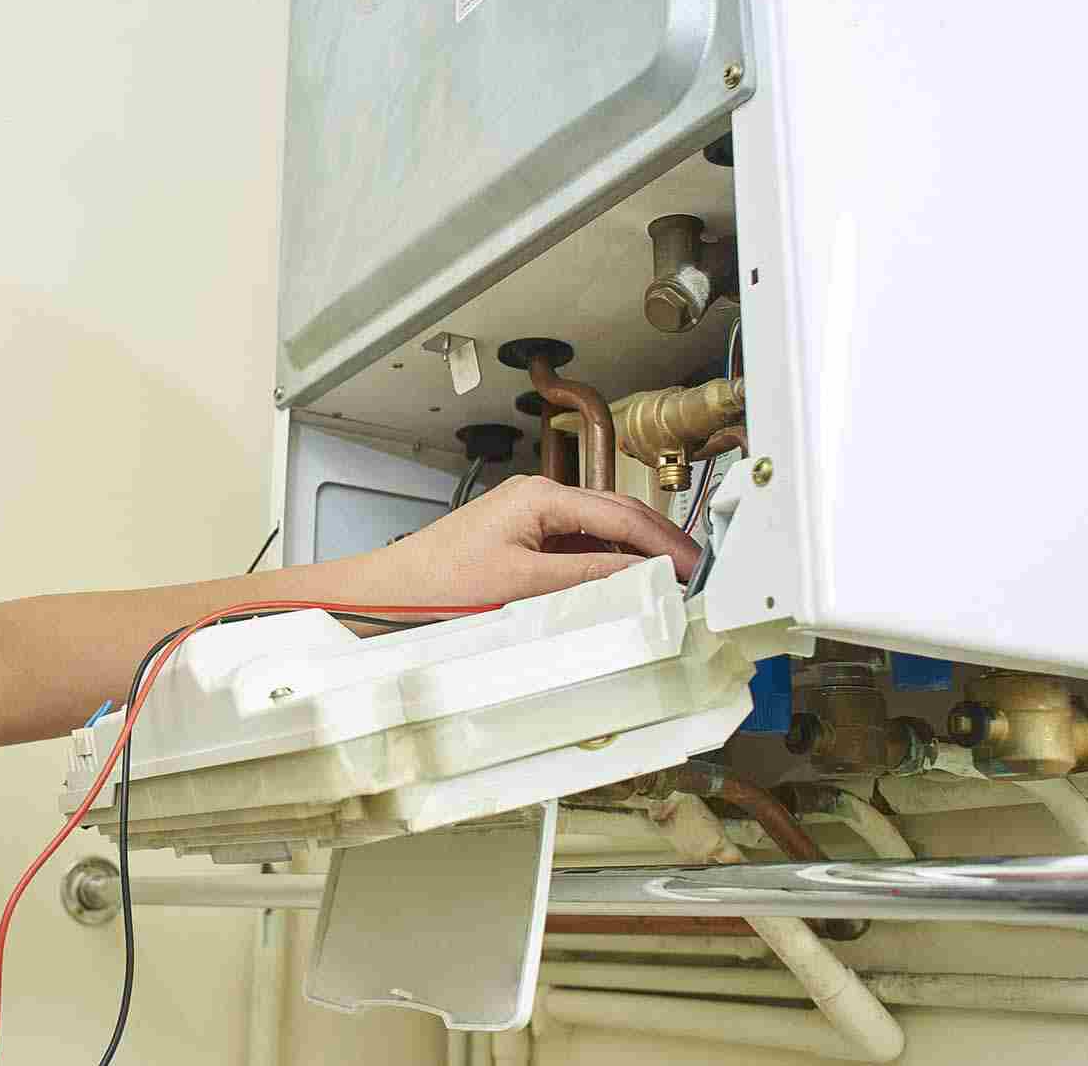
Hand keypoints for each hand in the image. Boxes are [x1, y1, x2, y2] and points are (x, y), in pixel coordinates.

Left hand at [381, 475, 700, 606]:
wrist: (392, 592)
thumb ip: (586, 575)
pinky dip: (606, 560)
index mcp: (541, 496)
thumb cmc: (439, 582)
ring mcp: (531, 516)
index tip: (692, 568)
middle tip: (695, 572)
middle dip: (659, 542)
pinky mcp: (523, 537)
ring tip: (669, 578)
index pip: (621, 516)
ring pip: (600, 528)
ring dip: (635, 551)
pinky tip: (624, 581)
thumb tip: (639, 573)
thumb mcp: (523, 583)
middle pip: (616, 514)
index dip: (663, 544)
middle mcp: (539, 497)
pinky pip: (578, 545)